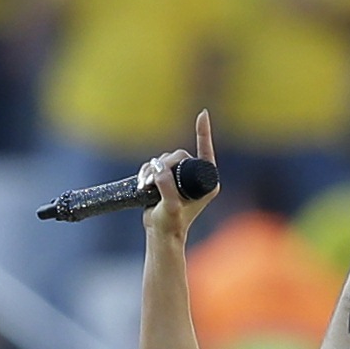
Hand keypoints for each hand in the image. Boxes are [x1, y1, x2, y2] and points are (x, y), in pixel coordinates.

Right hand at [141, 108, 218, 239]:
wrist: (161, 234)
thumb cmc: (171, 224)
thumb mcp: (170, 207)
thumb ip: (166, 188)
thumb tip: (158, 170)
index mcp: (207, 184)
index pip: (205, 152)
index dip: (203, 132)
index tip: (202, 114)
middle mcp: (197, 179)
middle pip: (179, 155)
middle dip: (164, 164)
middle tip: (151, 180)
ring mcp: (183, 179)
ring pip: (165, 160)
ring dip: (152, 170)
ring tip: (145, 186)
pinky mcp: (169, 180)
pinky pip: (156, 166)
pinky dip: (147, 172)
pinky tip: (142, 184)